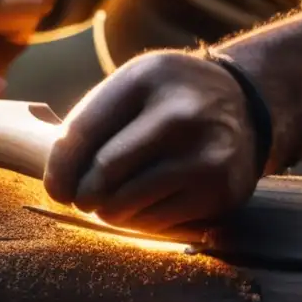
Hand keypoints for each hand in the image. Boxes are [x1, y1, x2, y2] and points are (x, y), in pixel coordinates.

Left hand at [43, 51, 259, 231]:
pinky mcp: (220, 191)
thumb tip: (59, 183)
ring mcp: (205, 155)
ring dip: (106, 211)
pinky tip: (142, 205)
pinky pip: (154, 223)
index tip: (56, 187)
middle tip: (83, 197)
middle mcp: (181, 114)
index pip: (84, 131)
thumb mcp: (133, 86)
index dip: (59, 167)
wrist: (246, 105)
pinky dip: (137, 221)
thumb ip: (93, 122)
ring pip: (125, 204)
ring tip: (109, 202)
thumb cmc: (168, 100)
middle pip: (104, 172)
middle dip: (83, 193)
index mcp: (148, 78)